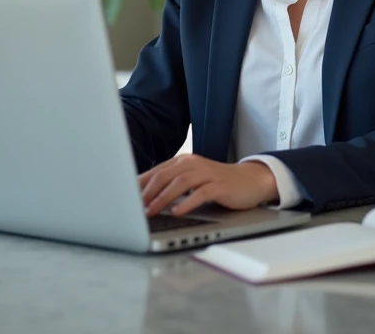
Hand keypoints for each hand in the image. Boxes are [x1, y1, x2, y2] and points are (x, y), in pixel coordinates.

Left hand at [139, 154, 278, 216]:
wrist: (249, 181)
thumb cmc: (217, 183)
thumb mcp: (192, 180)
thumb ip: (172, 185)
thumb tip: (144, 198)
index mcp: (183, 161)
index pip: (156, 172)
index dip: (139, 185)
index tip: (124, 199)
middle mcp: (193, 164)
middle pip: (164, 175)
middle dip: (147, 192)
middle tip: (134, 208)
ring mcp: (207, 173)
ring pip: (179, 183)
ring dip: (162, 198)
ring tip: (151, 211)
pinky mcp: (219, 186)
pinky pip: (200, 193)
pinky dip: (187, 202)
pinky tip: (177, 212)